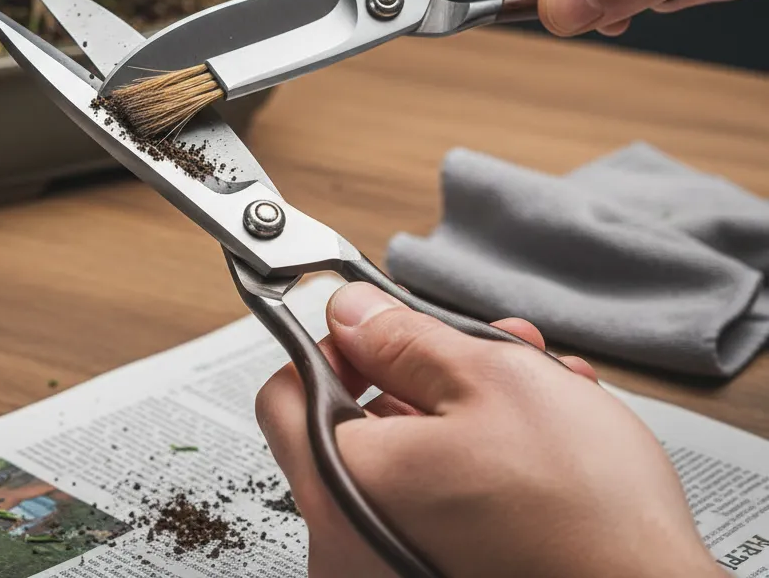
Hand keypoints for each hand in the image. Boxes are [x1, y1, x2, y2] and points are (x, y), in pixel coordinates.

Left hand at [256, 283, 718, 577]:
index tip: (376, 330)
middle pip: (359, 423)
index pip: (285, 390)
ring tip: (532, 383)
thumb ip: (401, 336)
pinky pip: (434, 504)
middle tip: (476, 348)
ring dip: (465, 409)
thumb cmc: (579, 514)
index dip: (332, 344)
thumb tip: (351, 312)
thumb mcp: (489, 379)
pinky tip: (537, 439)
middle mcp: (348, 540)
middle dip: (425, 370)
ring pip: (410, 459)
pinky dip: (474, 464)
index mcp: (340, 482)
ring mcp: (387, 570)